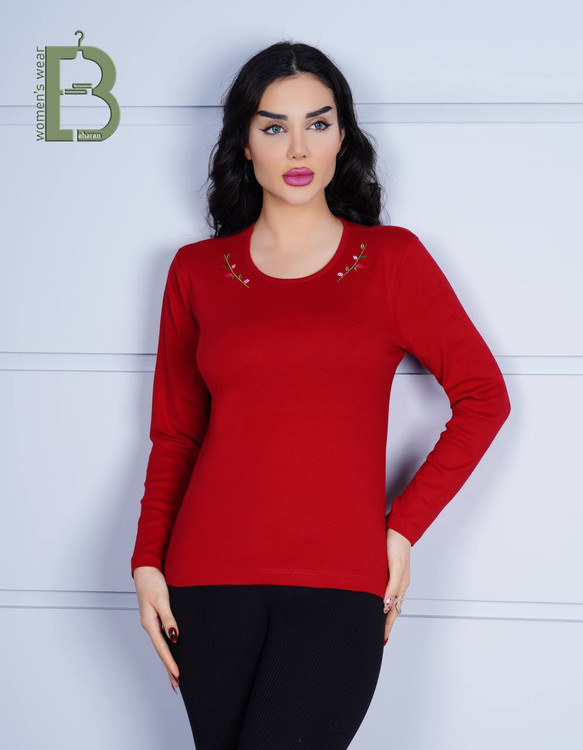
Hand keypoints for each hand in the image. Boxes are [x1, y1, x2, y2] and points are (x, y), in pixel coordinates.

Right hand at [133, 566, 180, 691]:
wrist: (146, 571)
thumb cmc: (152, 583)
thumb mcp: (162, 600)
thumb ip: (168, 618)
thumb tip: (174, 636)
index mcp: (149, 623)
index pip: (162, 648)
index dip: (170, 662)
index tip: (178, 675)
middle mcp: (150, 626)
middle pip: (161, 651)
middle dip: (168, 668)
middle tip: (177, 685)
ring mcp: (152, 623)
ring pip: (162, 646)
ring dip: (168, 660)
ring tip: (175, 676)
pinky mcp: (156, 618)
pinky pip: (162, 637)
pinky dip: (167, 648)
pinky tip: (173, 653)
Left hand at [383, 528, 410, 643]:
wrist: (397, 528)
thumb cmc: (396, 545)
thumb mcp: (394, 566)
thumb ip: (391, 586)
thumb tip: (386, 606)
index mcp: (400, 585)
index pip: (393, 612)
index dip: (386, 626)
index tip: (381, 640)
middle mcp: (397, 584)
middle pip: (391, 609)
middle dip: (384, 624)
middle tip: (378, 638)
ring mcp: (393, 578)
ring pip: (388, 601)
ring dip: (382, 613)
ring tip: (375, 624)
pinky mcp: (387, 571)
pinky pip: (384, 590)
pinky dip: (380, 600)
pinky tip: (374, 601)